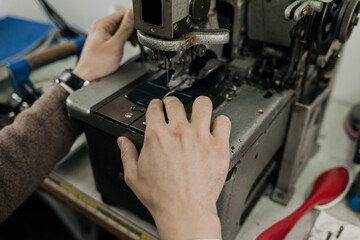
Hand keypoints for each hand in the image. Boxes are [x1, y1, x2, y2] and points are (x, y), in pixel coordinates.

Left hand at [73, 9, 135, 80]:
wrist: (87, 74)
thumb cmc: (97, 63)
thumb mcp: (115, 46)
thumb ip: (124, 30)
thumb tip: (131, 15)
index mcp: (103, 24)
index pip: (123, 13)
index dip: (133, 22)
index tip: (138, 31)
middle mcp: (101, 26)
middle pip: (123, 20)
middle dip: (132, 30)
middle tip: (135, 41)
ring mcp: (102, 32)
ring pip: (121, 28)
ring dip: (129, 35)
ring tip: (132, 44)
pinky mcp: (104, 39)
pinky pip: (117, 34)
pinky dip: (124, 39)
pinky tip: (126, 46)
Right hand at [117, 96, 230, 238]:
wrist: (185, 211)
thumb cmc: (161, 197)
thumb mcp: (134, 176)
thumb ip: (127, 154)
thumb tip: (122, 142)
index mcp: (157, 135)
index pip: (155, 108)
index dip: (155, 105)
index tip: (157, 106)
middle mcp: (179, 131)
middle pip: (176, 103)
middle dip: (172, 103)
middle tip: (173, 107)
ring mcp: (200, 136)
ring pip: (203, 104)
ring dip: (199, 106)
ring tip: (198, 111)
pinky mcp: (218, 145)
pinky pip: (223, 122)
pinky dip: (220, 123)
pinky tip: (215, 127)